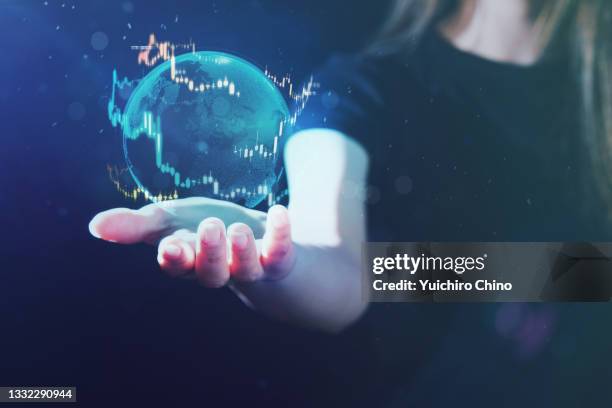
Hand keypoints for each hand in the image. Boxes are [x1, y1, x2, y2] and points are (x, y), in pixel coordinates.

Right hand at [89, 197, 295, 286]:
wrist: (253, 241)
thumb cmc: (203, 230)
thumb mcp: (168, 222)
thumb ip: (135, 225)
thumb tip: (94, 226)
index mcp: (188, 261)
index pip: (178, 266)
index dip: (175, 259)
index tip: (170, 247)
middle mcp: (218, 269)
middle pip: (212, 273)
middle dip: (210, 253)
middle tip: (210, 227)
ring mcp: (250, 266)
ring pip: (245, 269)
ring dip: (241, 250)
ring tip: (237, 228)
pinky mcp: (278, 258)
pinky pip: (281, 253)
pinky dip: (281, 234)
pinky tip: (281, 212)